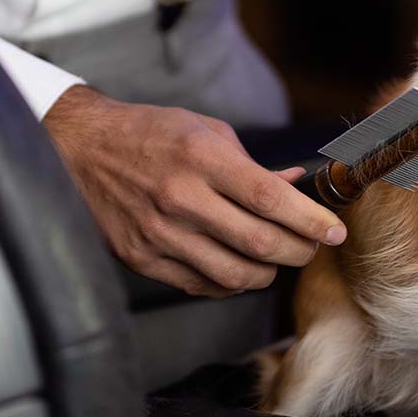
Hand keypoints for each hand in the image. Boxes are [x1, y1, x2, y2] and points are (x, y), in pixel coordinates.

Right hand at [43, 86, 346, 296]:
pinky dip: (232, 281)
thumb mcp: (207, 131)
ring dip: (269, 272)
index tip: (334, 231)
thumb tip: (295, 183)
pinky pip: (201, 285)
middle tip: (312, 246)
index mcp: (201, 157)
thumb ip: (253, 164)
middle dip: (299, 251)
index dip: (309, 219)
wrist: (83, 149)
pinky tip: (241, 267)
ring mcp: (160, 233)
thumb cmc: (153, 133)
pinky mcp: (143, 258)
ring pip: (234, 274)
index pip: (269, 198)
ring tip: (277, 257)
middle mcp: (181, 197)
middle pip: (259, 242)